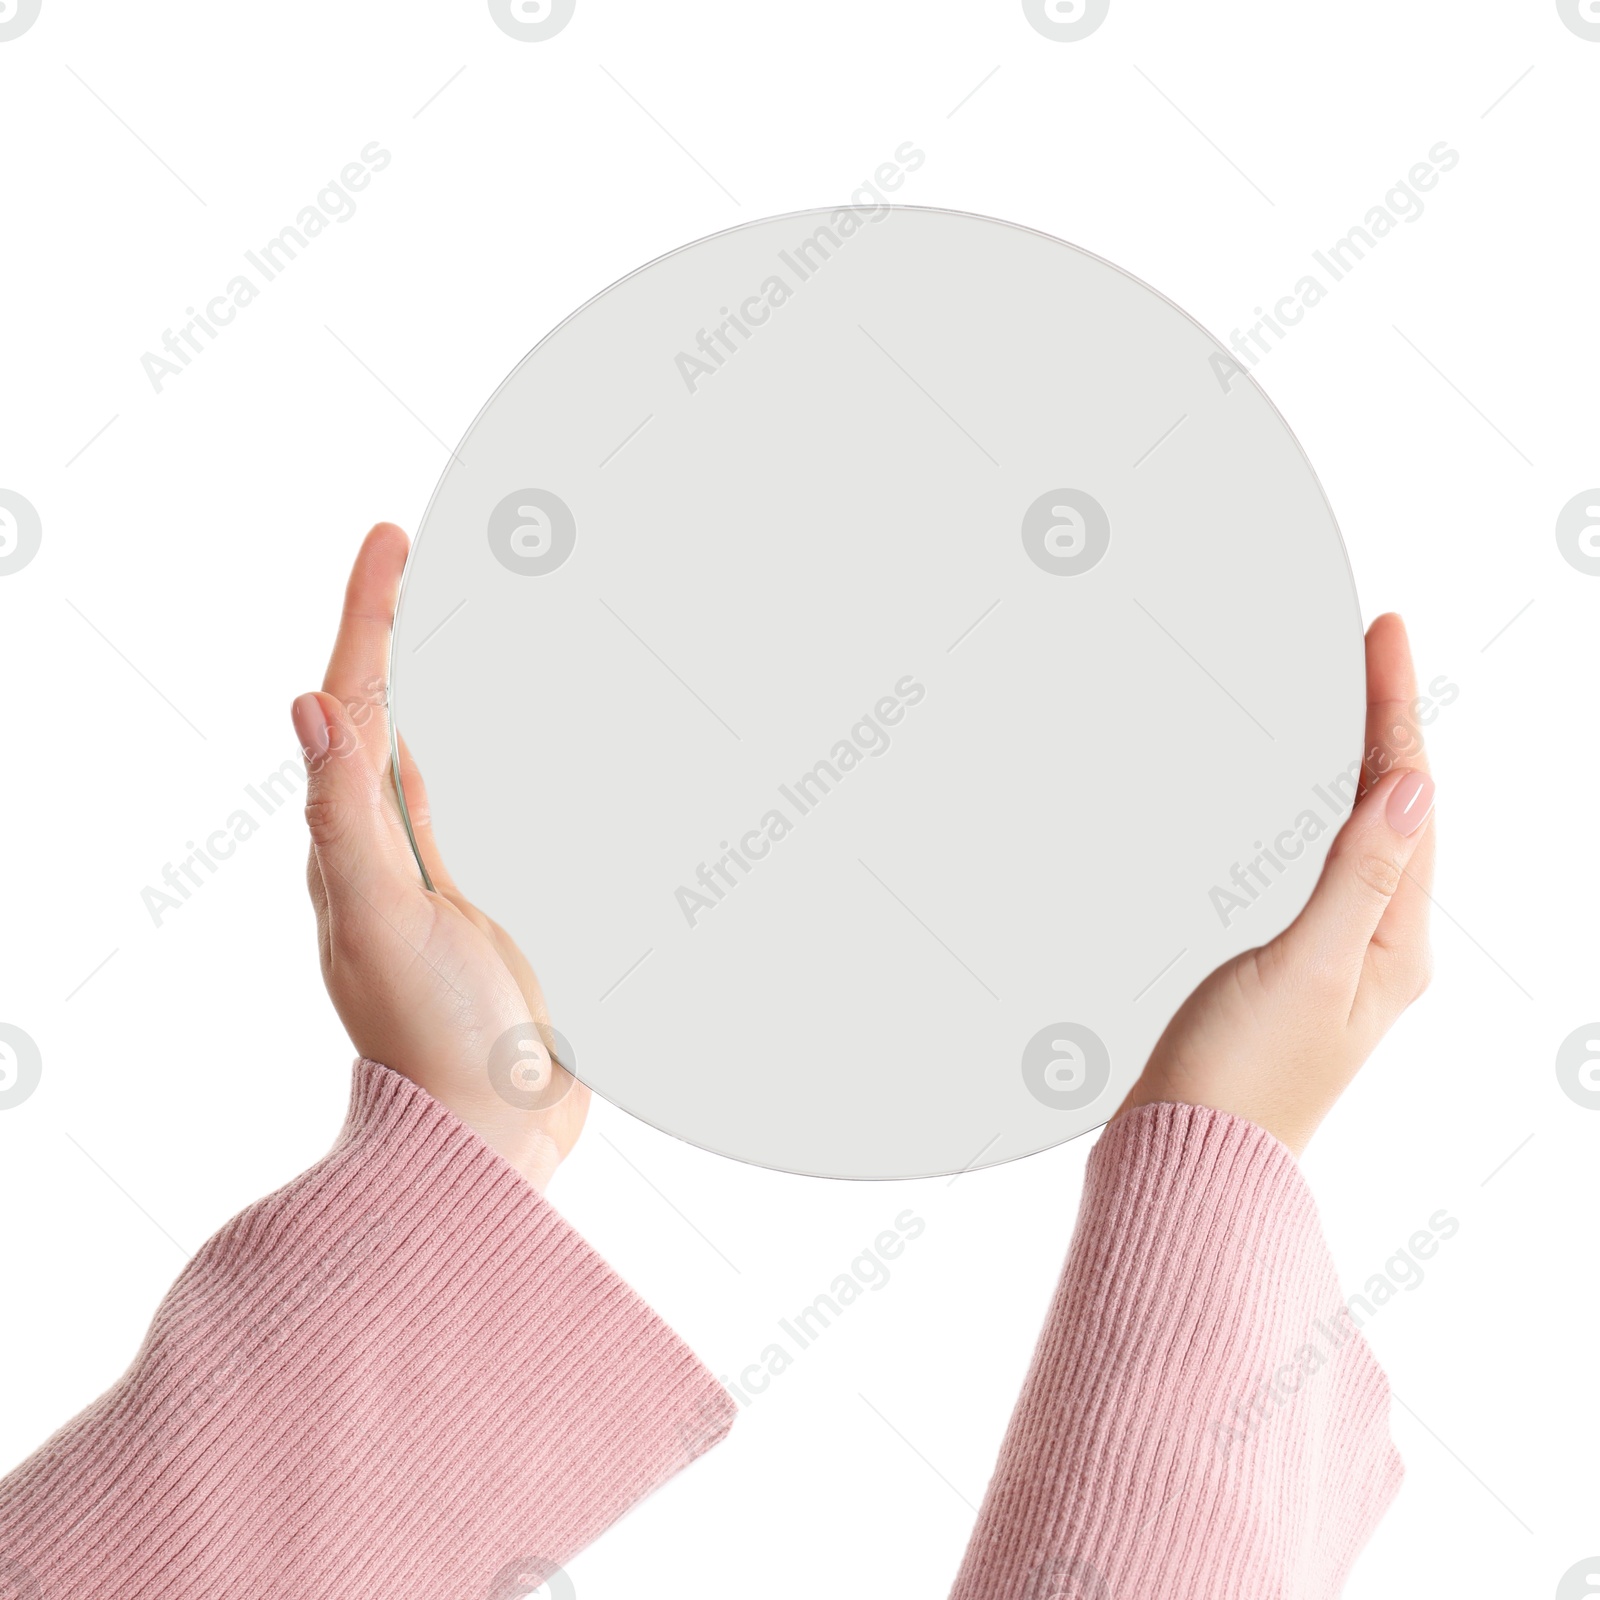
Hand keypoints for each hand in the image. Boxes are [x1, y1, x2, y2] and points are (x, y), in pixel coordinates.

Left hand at [291, 523, 588, 1189]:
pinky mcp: (474, 904)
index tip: (390, 540)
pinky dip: (462, 756)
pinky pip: (458, 808)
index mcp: (349, 842)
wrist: (488, 1130)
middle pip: (376, 716)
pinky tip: (475, 745)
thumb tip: (305, 706)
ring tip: (440, 626)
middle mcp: (377, 849)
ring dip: (422, 689)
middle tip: (408, 558)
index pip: (351, 704)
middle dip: (388, 635)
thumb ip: (346, 818)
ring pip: (416, 757)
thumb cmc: (433, 1033)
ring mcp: (427, 876)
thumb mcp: (383, 917)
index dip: (367, 619)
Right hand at [1113, 613, 1435, 1155]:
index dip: (1397, 711)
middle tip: (1376, 645)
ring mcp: (1337, 959)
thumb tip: (1411, 788)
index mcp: (1394, 944)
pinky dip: (1326, 814)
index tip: (1385, 634)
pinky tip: (1315, 800)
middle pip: (1397, 811)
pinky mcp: (1293, 971)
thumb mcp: (1306, 967)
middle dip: (1391, 724)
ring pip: (1365, 837)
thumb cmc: (1242, 1076)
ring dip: (1365, 763)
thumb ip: (1356, 877)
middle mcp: (1379, 947)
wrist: (1190, 1155)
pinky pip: (1327, 868)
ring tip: (1360, 698)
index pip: (1407, 801)